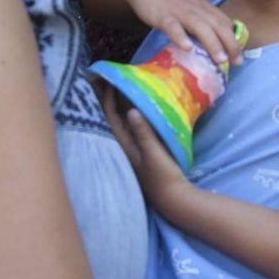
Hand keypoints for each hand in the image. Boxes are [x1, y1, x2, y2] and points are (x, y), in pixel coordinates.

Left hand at [99, 83, 191, 215]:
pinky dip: (129, 116)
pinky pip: (131, 128)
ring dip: (117, 106)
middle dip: (107, 100)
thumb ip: (143, 132)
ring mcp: (132, 150)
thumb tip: (131, 109)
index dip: (108, 99)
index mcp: (123, 146)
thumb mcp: (154, 152)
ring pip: (120, 123)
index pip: (110, 117)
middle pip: (111, 118)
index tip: (109, 81)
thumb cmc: (162, 175)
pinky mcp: (141, 152)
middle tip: (104, 81)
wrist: (173, 198)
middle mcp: (123, 147)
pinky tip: (135, 110)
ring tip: (117, 89)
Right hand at [123, 0, 240, 65]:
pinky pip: (173, 27)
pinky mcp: (163, 16)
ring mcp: (180, 12)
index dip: (234, 38)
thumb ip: (198, 15)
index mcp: (202, 6)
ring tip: (221, 60)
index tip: (239, 55)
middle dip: (230, 44)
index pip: (224, 21)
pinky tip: (187, 48)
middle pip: (218, 25)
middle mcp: (195, 9)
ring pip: (200, 27)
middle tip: (238, 62)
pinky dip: (181, 37)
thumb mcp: (188, 1)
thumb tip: (205, 34)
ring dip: (212, 43)